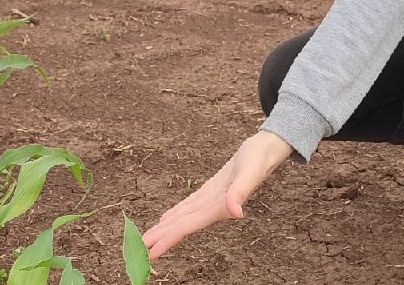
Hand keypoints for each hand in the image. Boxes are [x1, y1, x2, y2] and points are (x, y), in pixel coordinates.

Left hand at [144, 131, 292, 260]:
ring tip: (147, 240)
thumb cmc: (257, 160)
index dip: (168, 239)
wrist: (266, 150)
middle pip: (181, 226)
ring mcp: (210, 201)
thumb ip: (240, 192)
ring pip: (183, 219)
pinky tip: (167, 219)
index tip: (151, 252)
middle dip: (160, 238)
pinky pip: (188, 207)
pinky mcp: (210, 192)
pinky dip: (175, 215)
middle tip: (137, 250)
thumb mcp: (249, 172)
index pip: (187, 226)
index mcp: (218, 208)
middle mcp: (212, 208)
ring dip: (165, 230)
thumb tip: (236, 213)